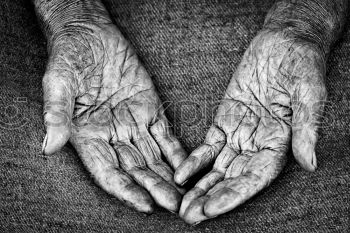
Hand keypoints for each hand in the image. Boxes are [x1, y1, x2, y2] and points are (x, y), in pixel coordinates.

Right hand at [41, 21, 186, 212]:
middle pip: (136, 169)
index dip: (125, 190)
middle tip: (175, 206)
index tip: (144, 204)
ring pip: (153, 157)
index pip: (108, 171)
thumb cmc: (69, 56)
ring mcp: (133, 123)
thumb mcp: (58, 81)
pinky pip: (166, 135)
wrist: (90, 34)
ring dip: (169, 177)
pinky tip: (189, 167)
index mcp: (88, 135)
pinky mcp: (150, 109)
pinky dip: (177, 151)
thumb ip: (57, 113)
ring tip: (185, 195)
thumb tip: (49, 145)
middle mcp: (112, 135)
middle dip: (155, 189)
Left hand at [174, 30, 325, 223]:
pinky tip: (180, 175)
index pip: (255, 177)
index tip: (212, 208)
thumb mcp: (309, 93)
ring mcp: (239, 134)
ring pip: (217, 168)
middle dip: (211, 199)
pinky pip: (207, 145)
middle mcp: (257, 144)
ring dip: (199, 187)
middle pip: (232, 179)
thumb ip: (306, 127)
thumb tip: (310, 163)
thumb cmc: (302, 65)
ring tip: (181, 206)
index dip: (234, 194)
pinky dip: (194, 160)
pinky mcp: (224, 120)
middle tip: (188, 217)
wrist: (283, 44)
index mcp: (280, 143)